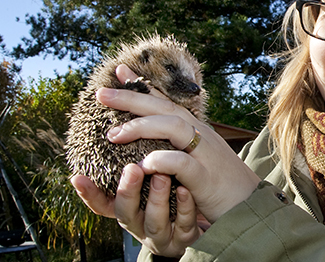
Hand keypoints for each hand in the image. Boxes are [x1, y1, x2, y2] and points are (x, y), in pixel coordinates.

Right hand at [70, 166, 203, 256]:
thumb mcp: (149, 186)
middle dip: (127, 191)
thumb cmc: (169, 201)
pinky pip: (184, 224)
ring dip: (157, 198)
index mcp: (129, 211)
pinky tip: (186, 190)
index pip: (103, 205)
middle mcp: (141, 224)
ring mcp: (164, 233)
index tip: (78, 177)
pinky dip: (184, 207)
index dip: (89, 194)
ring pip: (155, 221)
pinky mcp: (186, 236)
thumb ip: (136, 167)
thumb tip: (114, 131)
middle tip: (132, 168)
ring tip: (162, 175)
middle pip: (127, 213)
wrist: (202, 225)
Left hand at [88, 64, 260, 255]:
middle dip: (132, 98)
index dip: (143, 86)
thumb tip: (151, 141)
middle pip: (165, 108)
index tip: (119, 70)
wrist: (250, 205)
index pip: (167, 101)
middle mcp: (201, 135)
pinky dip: (162, 160)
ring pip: (174, 127)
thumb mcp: (198, 159)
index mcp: (197, 130)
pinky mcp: (206, 177)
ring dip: (142, 127)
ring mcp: (205, 154)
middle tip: (101, 93)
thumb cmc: (220, 184)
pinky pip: (182, 163)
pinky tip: (144, 163)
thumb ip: (178, 147)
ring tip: (113, 134)